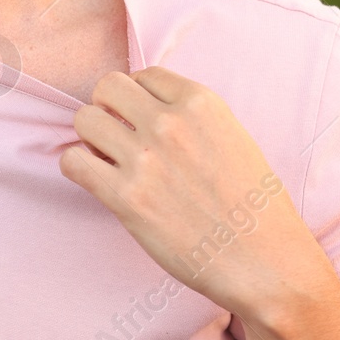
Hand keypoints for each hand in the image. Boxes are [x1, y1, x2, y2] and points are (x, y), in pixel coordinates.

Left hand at [59, 67, 332, 319]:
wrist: (267, 265)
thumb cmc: (256, 208)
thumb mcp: (234, 138)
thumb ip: (192, 118)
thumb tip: (150, 109)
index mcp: (201, 103)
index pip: (145, 74)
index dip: (139, 97)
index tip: (143, 120)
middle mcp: (170, 123)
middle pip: (107, 87)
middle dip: (108, 108)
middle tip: (119, 136)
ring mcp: (146, 159)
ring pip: (84, 119)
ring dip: (91, 138)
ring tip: (108, 159)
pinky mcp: (126, 197)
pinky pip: (73, 162)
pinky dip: (78, 169)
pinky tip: (99, 182)